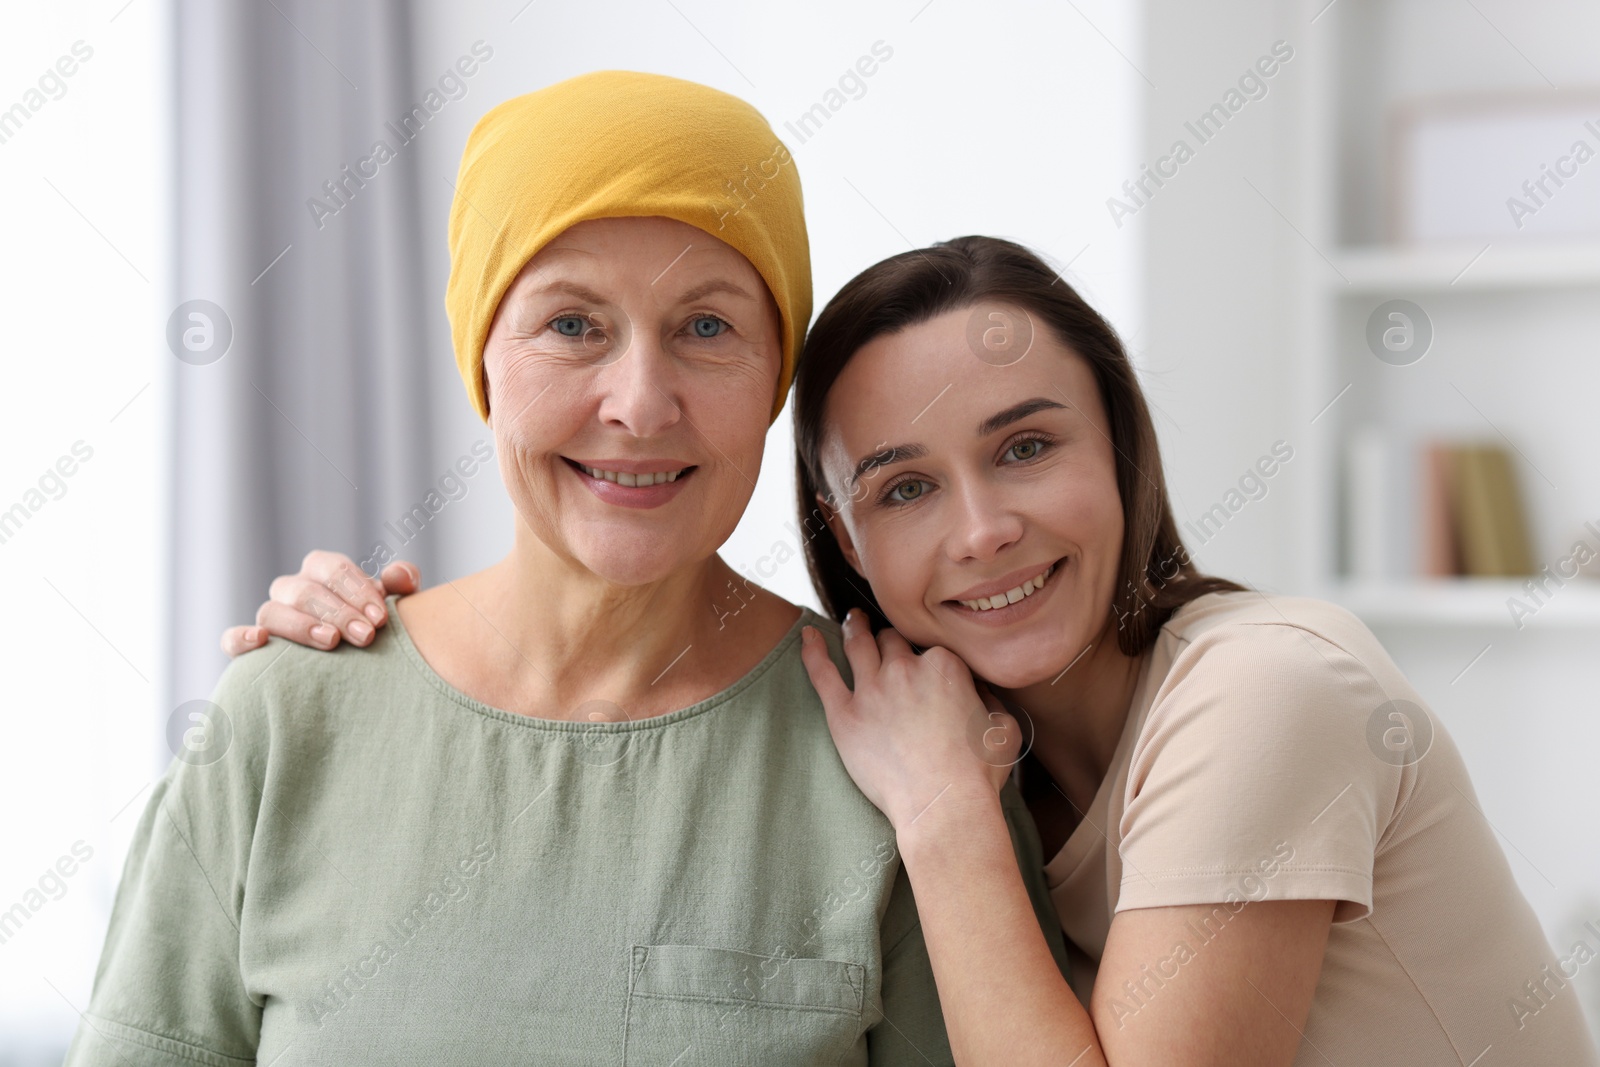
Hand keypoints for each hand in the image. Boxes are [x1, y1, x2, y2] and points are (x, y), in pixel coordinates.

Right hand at [219, 551, 419, 655]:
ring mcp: (270, 617)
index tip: (380, 617)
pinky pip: (230, 639)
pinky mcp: (249, 647)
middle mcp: (292, 590)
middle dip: (338, 612)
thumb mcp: (391, 605)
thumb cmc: (373, 626)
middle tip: (366, 636)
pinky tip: (260, 641)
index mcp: (322, 572)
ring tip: (330, 642)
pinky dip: (240, 638)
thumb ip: (400, 585)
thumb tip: (401, 576)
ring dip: (301, 625)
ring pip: (272, 611)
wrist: (356, 663)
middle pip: (305, 590)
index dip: (356, 590)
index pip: (332, 568)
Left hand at [799, 608, 1019, 832]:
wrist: (943, 806)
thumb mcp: (1004, 727)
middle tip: (884, 638)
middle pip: (892, 642)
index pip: (931, 649)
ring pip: (858, 645)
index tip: (927, 669)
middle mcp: (904, 669)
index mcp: (944, 665)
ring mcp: (871, 690)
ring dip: (854, 627)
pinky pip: (822, 673)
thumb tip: (978, 691)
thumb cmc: (977, 774)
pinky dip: (813, 650)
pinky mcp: (845, 716)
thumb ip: (991, 699)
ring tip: (851, 620)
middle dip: (890, 640)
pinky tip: (807, 634)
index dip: (929, 660)